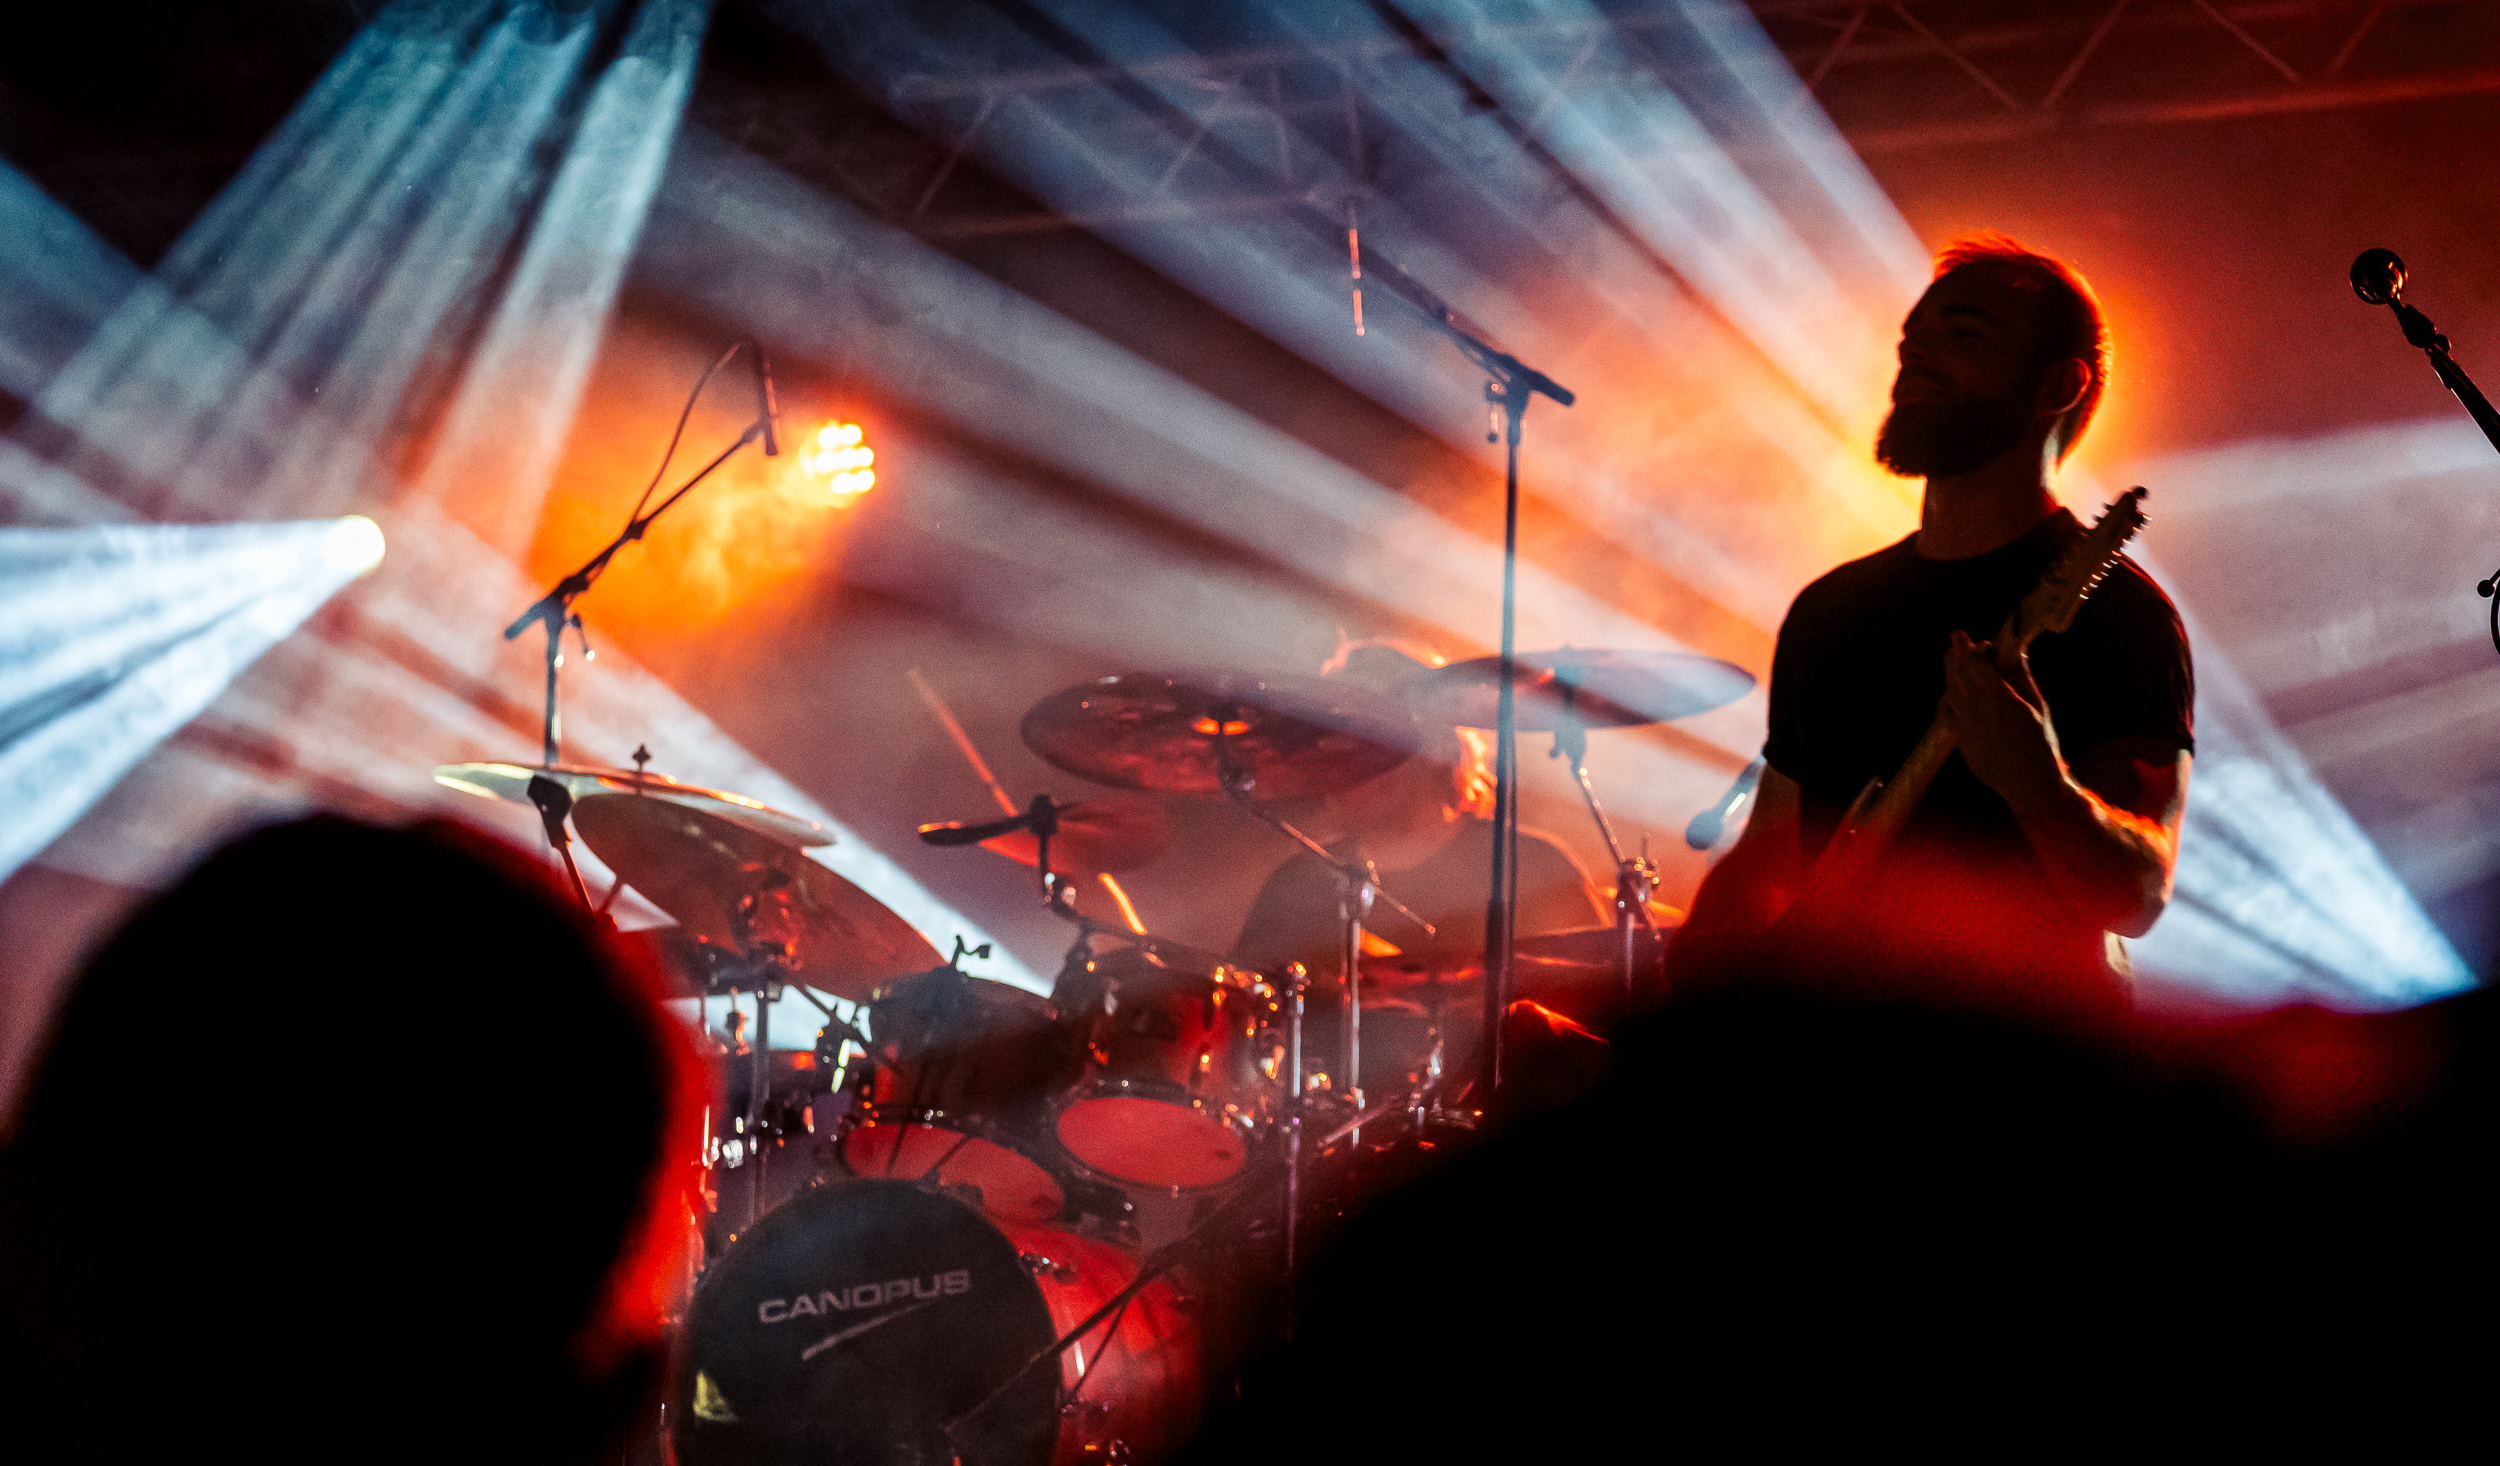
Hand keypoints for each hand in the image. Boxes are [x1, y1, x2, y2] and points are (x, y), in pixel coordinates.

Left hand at [1941, 630, 2064, 804]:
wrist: (2030, 784)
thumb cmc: (2041, 744)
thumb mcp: (2038, 706)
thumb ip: (2020, 676)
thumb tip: (2014, 648)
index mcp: (2001, 700)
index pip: (1977, 664)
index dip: (1974, 649)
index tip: (1978, 641)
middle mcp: (1978, 712)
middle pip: (1959, 674)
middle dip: (1956, 653)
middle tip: (1955, 637)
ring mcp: (1966, 728)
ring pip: (1951, 692)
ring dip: (1951, 673)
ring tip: (1951, 658)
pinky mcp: (1961, 741)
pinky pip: (1949, 713)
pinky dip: (1949, 697)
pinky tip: (1951, 691)